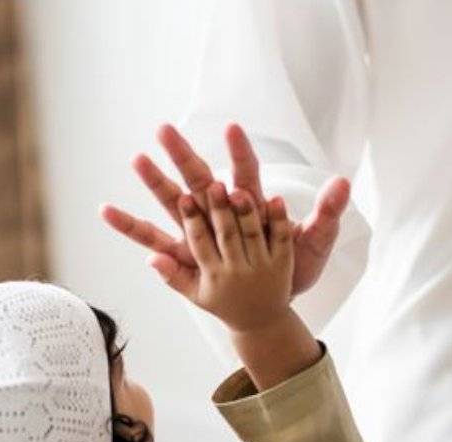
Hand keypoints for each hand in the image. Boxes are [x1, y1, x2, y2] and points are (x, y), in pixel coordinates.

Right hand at [101, 123, 350, 296]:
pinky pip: (153, 241)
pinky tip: (106, 212)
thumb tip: (345, 183)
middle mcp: (221, 215)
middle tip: (163, 128)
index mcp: (252, 208)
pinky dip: (130, 228)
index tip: (232, 128)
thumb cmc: (295, 270)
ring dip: (155, 183)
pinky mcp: (185, 256)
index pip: (245, 175)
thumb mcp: (315, 245)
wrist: (273, 303)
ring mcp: (199, 234)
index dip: (239, 154)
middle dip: (183, 155)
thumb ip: (327, 215)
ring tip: (136, 159)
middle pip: (201, 180)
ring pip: (173, 204)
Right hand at [150, 180, 292, 333]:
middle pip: (227, 236)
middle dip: (219, 211)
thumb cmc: (225, 304)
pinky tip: (276, 199)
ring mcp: (262, 266)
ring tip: (238, 190)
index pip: (200, 244)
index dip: (193, 222)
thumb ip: (173, 275)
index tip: (184, 199)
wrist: (262, 324)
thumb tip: (150, 257)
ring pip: (253, 235)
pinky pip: (282, 239)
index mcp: (214, 275)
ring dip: (246, 213)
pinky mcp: (283, 264)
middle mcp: (237, 271)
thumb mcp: (197, 295)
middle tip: (213, 185)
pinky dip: (279, 220)